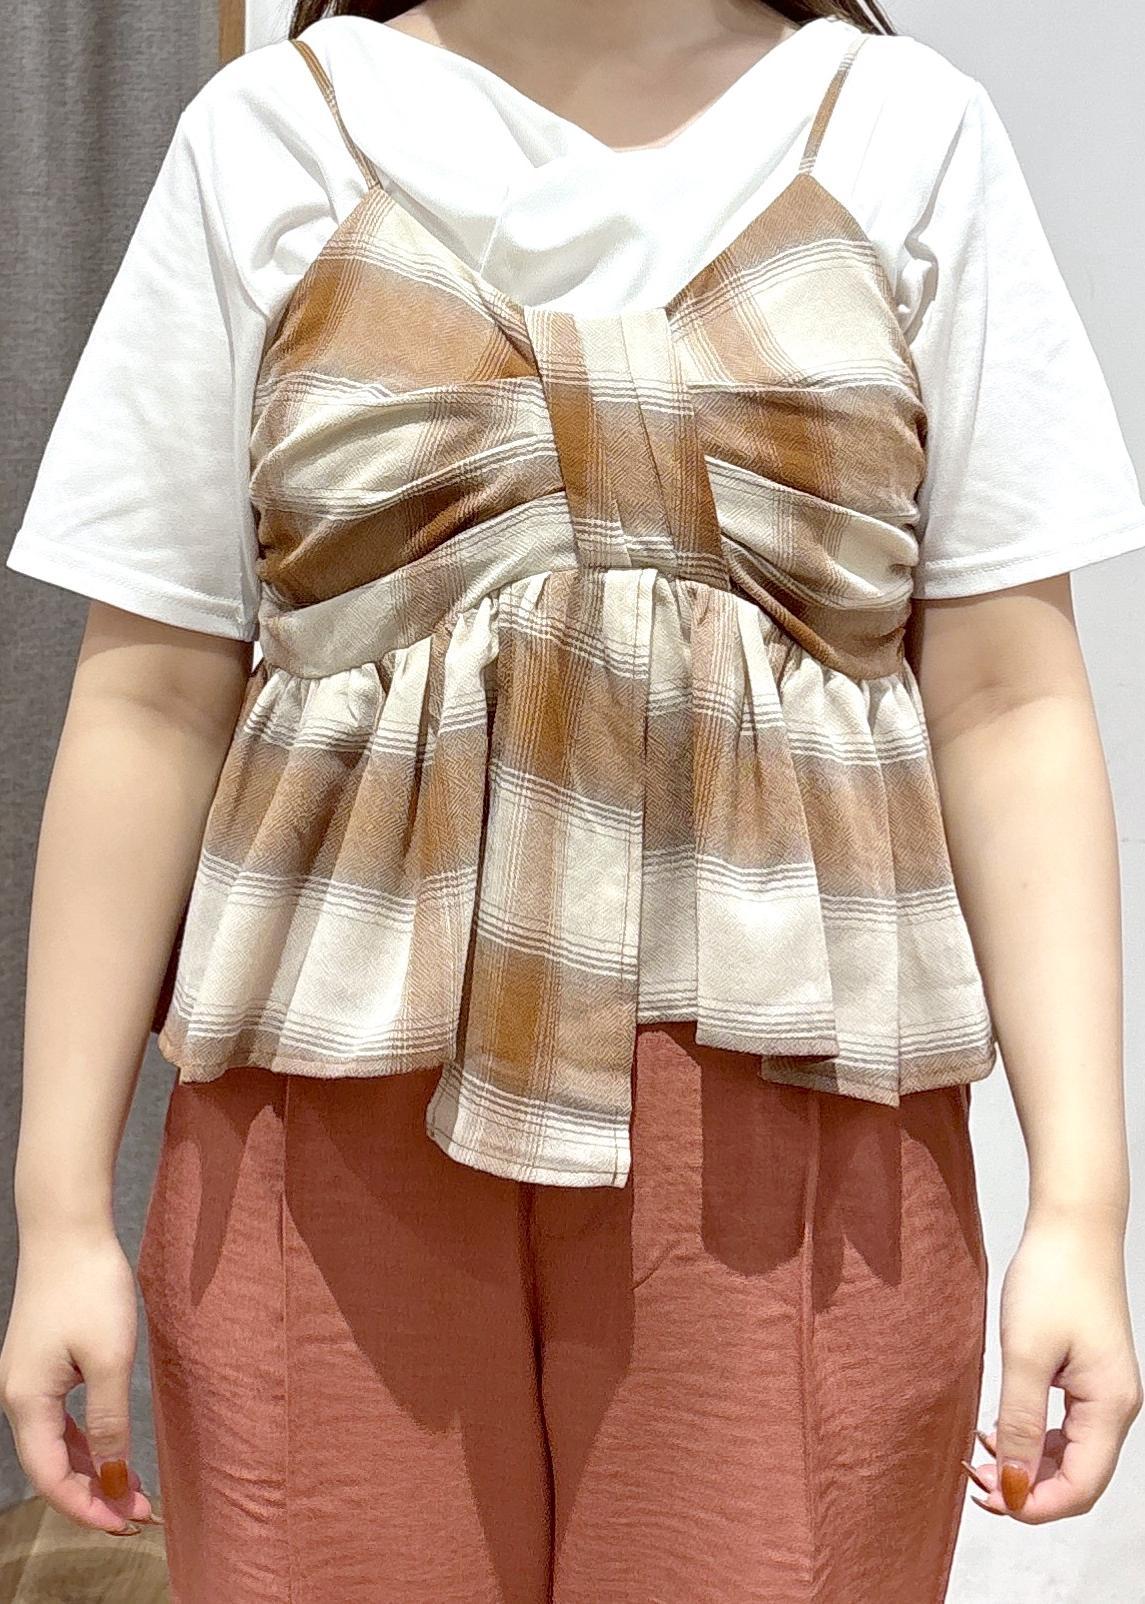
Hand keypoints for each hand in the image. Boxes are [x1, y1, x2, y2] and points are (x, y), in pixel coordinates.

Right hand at [0, 1226, 159, 1533]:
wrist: (66, 1228)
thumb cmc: (89, 1287)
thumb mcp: (110, 1357)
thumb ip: (110, 1421)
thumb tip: (114, 1477)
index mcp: (27, 1401)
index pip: (51, 1478)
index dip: (88, 1507)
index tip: (128, 1523)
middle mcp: (17, 1396)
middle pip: (50, 1466)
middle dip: (94, 1494)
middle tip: (139, 1513)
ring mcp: (26, 1379)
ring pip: (54, 1444)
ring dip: (91, 1469)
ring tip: (132, 1490)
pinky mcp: (41, 1362)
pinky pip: (58, 1418)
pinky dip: (83, 1440)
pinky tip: (109, 1450)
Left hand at [962, 1210, 1141, 1521]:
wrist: (1072, 1226)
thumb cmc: (1052, 1279)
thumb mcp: (1025, 1354)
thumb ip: (1020, 1424)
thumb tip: (1015, 1487)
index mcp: (1109, 1408)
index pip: (1080, 1489)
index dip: (1034, 1505)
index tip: (987, 1497)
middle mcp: (1115, 1407)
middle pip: (1077, 1478)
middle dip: (1027, 1489)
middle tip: (975, 1479)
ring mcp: (1104, 1391)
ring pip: (1070, 1455)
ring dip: (1027, 1464)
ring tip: (981, 1455)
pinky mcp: (1088, 1375)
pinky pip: (1065, 1427)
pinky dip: (1033, 1437)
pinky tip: (998, 1428)